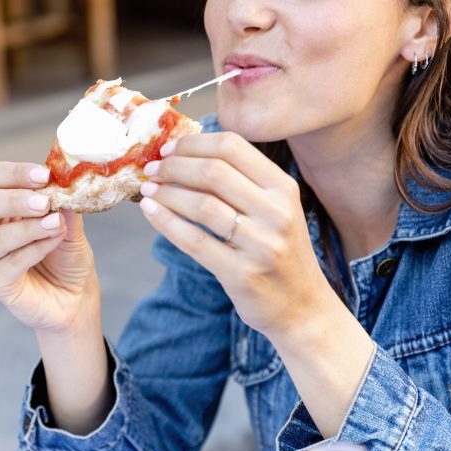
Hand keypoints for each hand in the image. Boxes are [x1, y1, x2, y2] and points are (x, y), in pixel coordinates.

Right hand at [0, 162, 100, 333]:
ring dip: (28, 228)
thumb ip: (64, 206)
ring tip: (55, 224)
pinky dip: (33, 250)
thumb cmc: (68, 259)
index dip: (14, 173)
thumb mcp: (71, 226)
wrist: (76, 298)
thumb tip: (62, 184)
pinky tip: (52, 242)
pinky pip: (8, 263)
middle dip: (14, 199)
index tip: (43, 175)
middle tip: (44, 202)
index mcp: (2, 207)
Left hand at [138, 132, 332, 339]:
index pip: (233, 146)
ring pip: (201, 204)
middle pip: (214, 171)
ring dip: (166, 193)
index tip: (169, 148)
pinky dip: (166, 222)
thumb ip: (240, 182)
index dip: (194, 142)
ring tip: (148, 190)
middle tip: (153, 170)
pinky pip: (194, 241)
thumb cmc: (278, 252)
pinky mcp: (242, 274)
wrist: (302, 307)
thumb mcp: (274, 210)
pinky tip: (150, 211)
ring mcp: (261, 244)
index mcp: (283, 187)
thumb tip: (184, 154)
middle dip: (174, 166)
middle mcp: (276, 212)